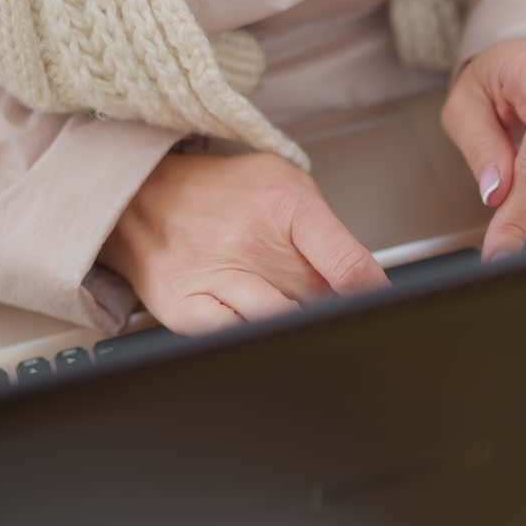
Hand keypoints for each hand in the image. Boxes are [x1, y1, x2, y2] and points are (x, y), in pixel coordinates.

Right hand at [98, 153, 388, 335]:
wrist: (141, 197)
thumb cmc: (220, 194)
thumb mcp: (286, 187)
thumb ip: (327, 233)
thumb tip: (366, 282)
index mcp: (282, 204)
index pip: (347, 263)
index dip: (373, 294)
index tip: (383, 308)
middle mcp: (248, 240)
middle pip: (319, 302)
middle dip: (333, 309)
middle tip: (331, 307)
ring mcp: (215, 276)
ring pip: (281, 324)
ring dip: (296, 324)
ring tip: (290, 310)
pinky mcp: (187, 308)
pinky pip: (236, 338)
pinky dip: (253, 337)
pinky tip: (254, 324)